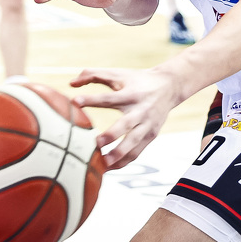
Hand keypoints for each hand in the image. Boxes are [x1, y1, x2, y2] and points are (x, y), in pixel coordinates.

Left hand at [69, 67, 183, 168]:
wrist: (169, 87)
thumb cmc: (137, 80)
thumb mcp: (118, 74)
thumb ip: (94, 75)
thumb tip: (71, 83)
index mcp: (130, 94)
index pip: (108, 98)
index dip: (91, 100)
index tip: (74, 102)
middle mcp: (140, 110)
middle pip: (126, 125)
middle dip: (111, 135)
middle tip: (96, 143)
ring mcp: (147, 125)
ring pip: (133, 143)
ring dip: (118, 154)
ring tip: (102, 164)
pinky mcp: (151, 135)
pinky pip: (138, 152)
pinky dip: (125, 161)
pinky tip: (110, 167)